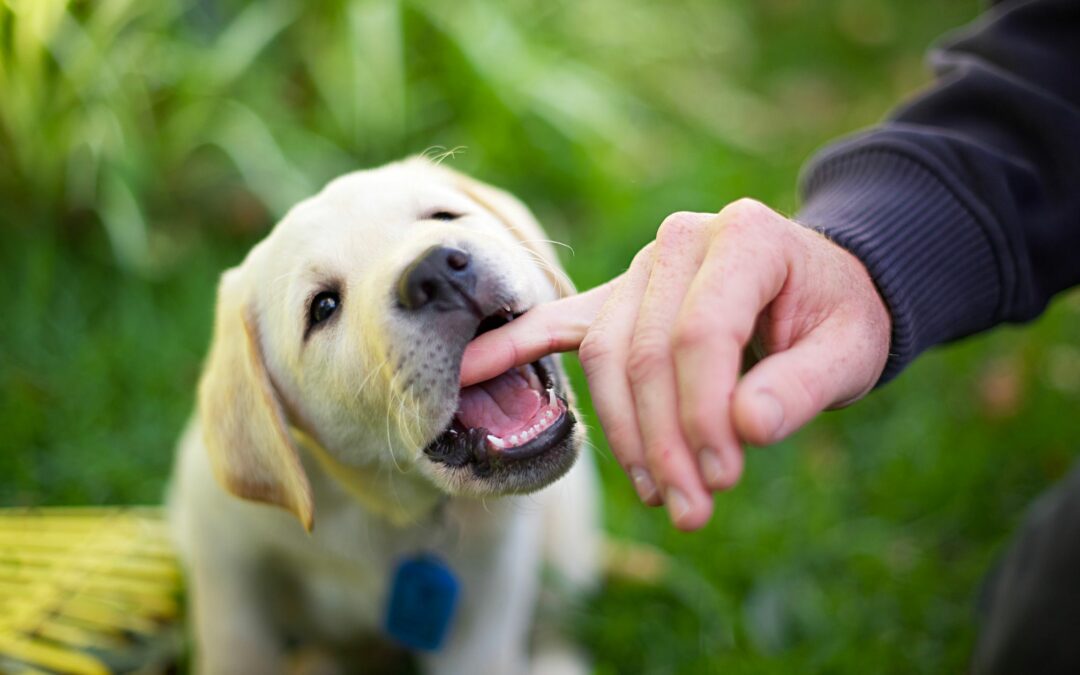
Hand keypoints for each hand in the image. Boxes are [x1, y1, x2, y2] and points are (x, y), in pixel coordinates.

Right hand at [461, 199, 890, 529]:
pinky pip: (558, 324)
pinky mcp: (616, 299)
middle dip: (663, 441)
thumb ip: (804, 386)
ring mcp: (642, 268)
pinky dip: (514, 347)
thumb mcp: (851, 349)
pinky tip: (468, 372)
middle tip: (691, 510)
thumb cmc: (837, 317)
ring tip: (657, 494)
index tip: (721, 480)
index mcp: (744, 237)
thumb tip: (746, 429)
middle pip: (645, 351)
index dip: (704, 415)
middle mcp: (681, 242)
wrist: (818, 286)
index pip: (701, 332)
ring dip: (624, 434)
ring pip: (605, 355)